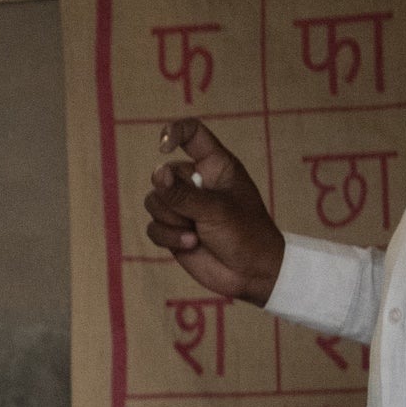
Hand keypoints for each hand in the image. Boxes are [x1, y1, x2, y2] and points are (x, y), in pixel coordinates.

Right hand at [143, 121, 284, 303]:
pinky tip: (190, 244)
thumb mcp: (216, 210)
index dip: (174, 132)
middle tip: (194, 215)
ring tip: (195, 234)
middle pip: (163, 174)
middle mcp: (197, 183)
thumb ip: (183, 193)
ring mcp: (184, 207)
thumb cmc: (246, 234)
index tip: (163, 146)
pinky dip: (168, 237)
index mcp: (216, 167)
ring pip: (154, 202)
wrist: (252, 274)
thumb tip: (157, 173)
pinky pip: (153, 226)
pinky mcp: (174, 230)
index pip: (192, 135)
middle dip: (172, 198)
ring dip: (171, 221)